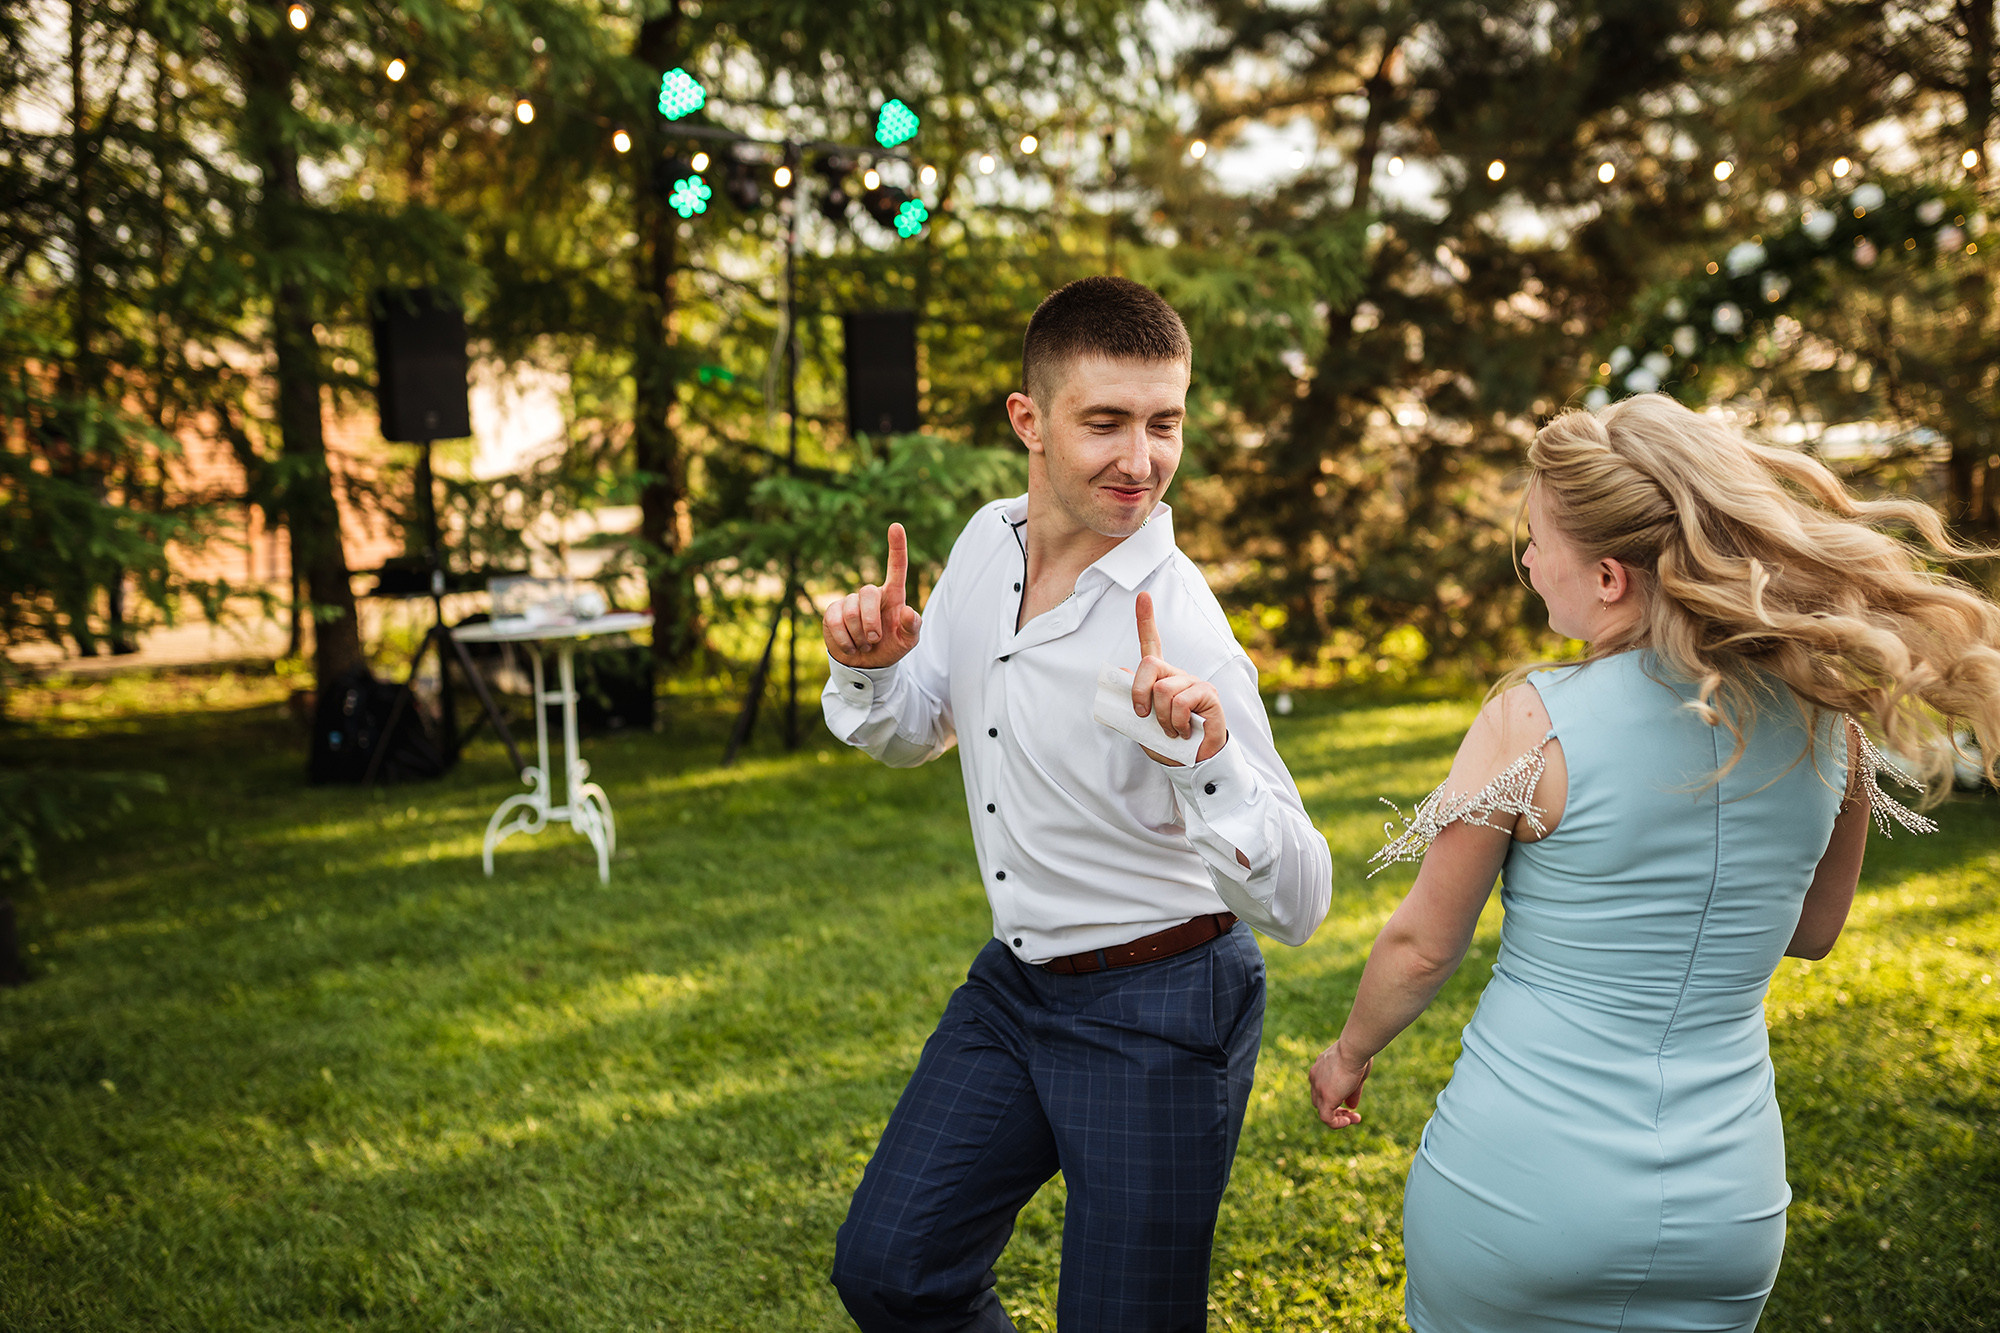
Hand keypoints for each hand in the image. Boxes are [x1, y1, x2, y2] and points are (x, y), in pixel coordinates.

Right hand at [824, 523, 922, 668]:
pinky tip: (851, 647)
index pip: (897, 568)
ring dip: (859, 635)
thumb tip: (908, 611)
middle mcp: (871, 594)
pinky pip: (835, 621)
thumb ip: (912, 627)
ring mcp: (850, 602)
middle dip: (871, 622)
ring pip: (851, 611)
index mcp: (893, 596)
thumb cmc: (891, 647)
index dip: (897, 547)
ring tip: (864, 645)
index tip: (896, 526)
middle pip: (868, 593)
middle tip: (875, 640)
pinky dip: (844, 640)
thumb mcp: (908, 641)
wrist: (866, 665)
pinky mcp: (833, 612)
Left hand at [1131, 591, 1228, 764]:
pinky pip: (1181, 701)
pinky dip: (1176, 722)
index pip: (1152, 643)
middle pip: (1150, 664)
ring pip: (1163, 689)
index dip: (1146, 620)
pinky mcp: (1208, 694)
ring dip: (1161, 717)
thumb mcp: (1141, 724)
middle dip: (1139, 692)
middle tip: (1143, 716)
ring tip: (1171, 730)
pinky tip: (1185, 730)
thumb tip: (1120, 670)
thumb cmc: (1168, 743)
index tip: (1143, 596)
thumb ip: (1132, 699)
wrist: (1192, 763)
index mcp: (1160, 679)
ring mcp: (1194, 683)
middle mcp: (1177, 675)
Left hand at [1309, 1039, 1370, 1129]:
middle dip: (1336, 1108)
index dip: (1336, 1096)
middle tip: (1352, 1112)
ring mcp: (1318, 1087)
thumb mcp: (1355, 1074)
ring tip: (1354, 1119)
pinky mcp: (1325, 1097)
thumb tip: (1352, 1107)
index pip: (1322, 1087)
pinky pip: (1326, 1118)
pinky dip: (1337, 1123)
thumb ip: (1351, 1091)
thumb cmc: (1357, 1054)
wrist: (1353, 1049)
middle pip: (1319, 1100)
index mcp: (1320, 1068)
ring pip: (1322, 1110)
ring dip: (1338, 1117)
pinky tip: (1349, 1120)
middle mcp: (1315, 1078)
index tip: (1349, 1099)